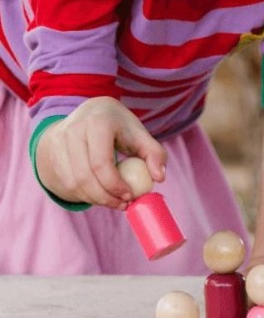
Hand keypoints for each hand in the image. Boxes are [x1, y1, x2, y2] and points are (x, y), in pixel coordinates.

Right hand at [34, 96, 166, 208]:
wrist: (89, 113)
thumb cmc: (119, 126)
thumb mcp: (139, 134)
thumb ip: (154, 154)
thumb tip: (159, 178)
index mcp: (97, 122)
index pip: (100, 162)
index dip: (114, 184)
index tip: (129, 195)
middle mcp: (73, 130)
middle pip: (84, 176)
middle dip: (105, 197)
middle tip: (123, 204)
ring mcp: (58, 142)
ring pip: (73, 183)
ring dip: (94, 199)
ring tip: (114, 202)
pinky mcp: (52, 154)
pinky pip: (66, 183)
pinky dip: (84, 195)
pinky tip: (99, 195)